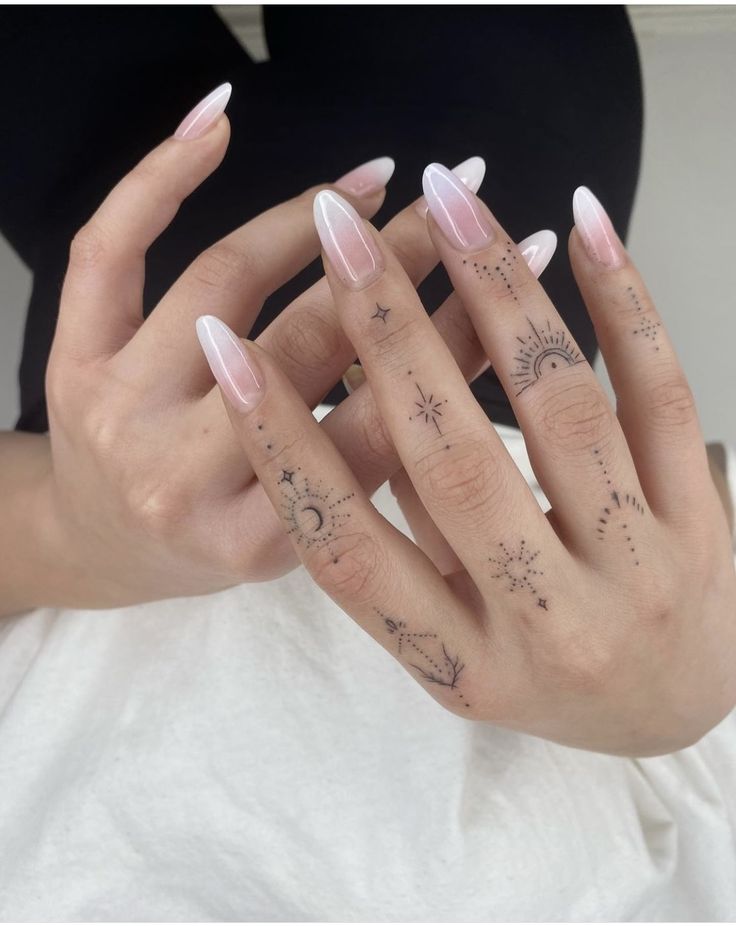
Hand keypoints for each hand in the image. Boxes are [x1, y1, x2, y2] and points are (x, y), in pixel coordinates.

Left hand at [30, 87, 552, 610]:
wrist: (100, 544)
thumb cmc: (212, 542)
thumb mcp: (300, 537)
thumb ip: (368, 467)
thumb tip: (476, 351)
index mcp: (256, 538)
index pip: (374, 425)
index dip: (450, 344)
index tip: (512, 277)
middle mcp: (181, 476)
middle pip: (306, 344)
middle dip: (396, 264)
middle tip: (458, 209)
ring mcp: (119, 407)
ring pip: (225, 282)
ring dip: (309, 218)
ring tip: (375, 182)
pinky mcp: (71, 357)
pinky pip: (110, 249)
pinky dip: (161, 176)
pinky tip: (219, 121)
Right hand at [201, 167, 735, 756]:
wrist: (678, 709)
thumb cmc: (545, 672)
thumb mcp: (459, 653)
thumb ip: (408, 547)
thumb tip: (361, 406)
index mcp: (463, 667)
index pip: (348, 547)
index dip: (281, 444)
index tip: (229, 351)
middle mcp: (550, 624)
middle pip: (454, 461)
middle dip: (388, 333)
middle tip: (343, 231)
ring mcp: (640, 568)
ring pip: (560, 408)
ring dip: (497, 291)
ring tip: (449, 200)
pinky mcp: (704, 520)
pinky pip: (662, 392)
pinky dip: (622, 300)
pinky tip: (581, 225)